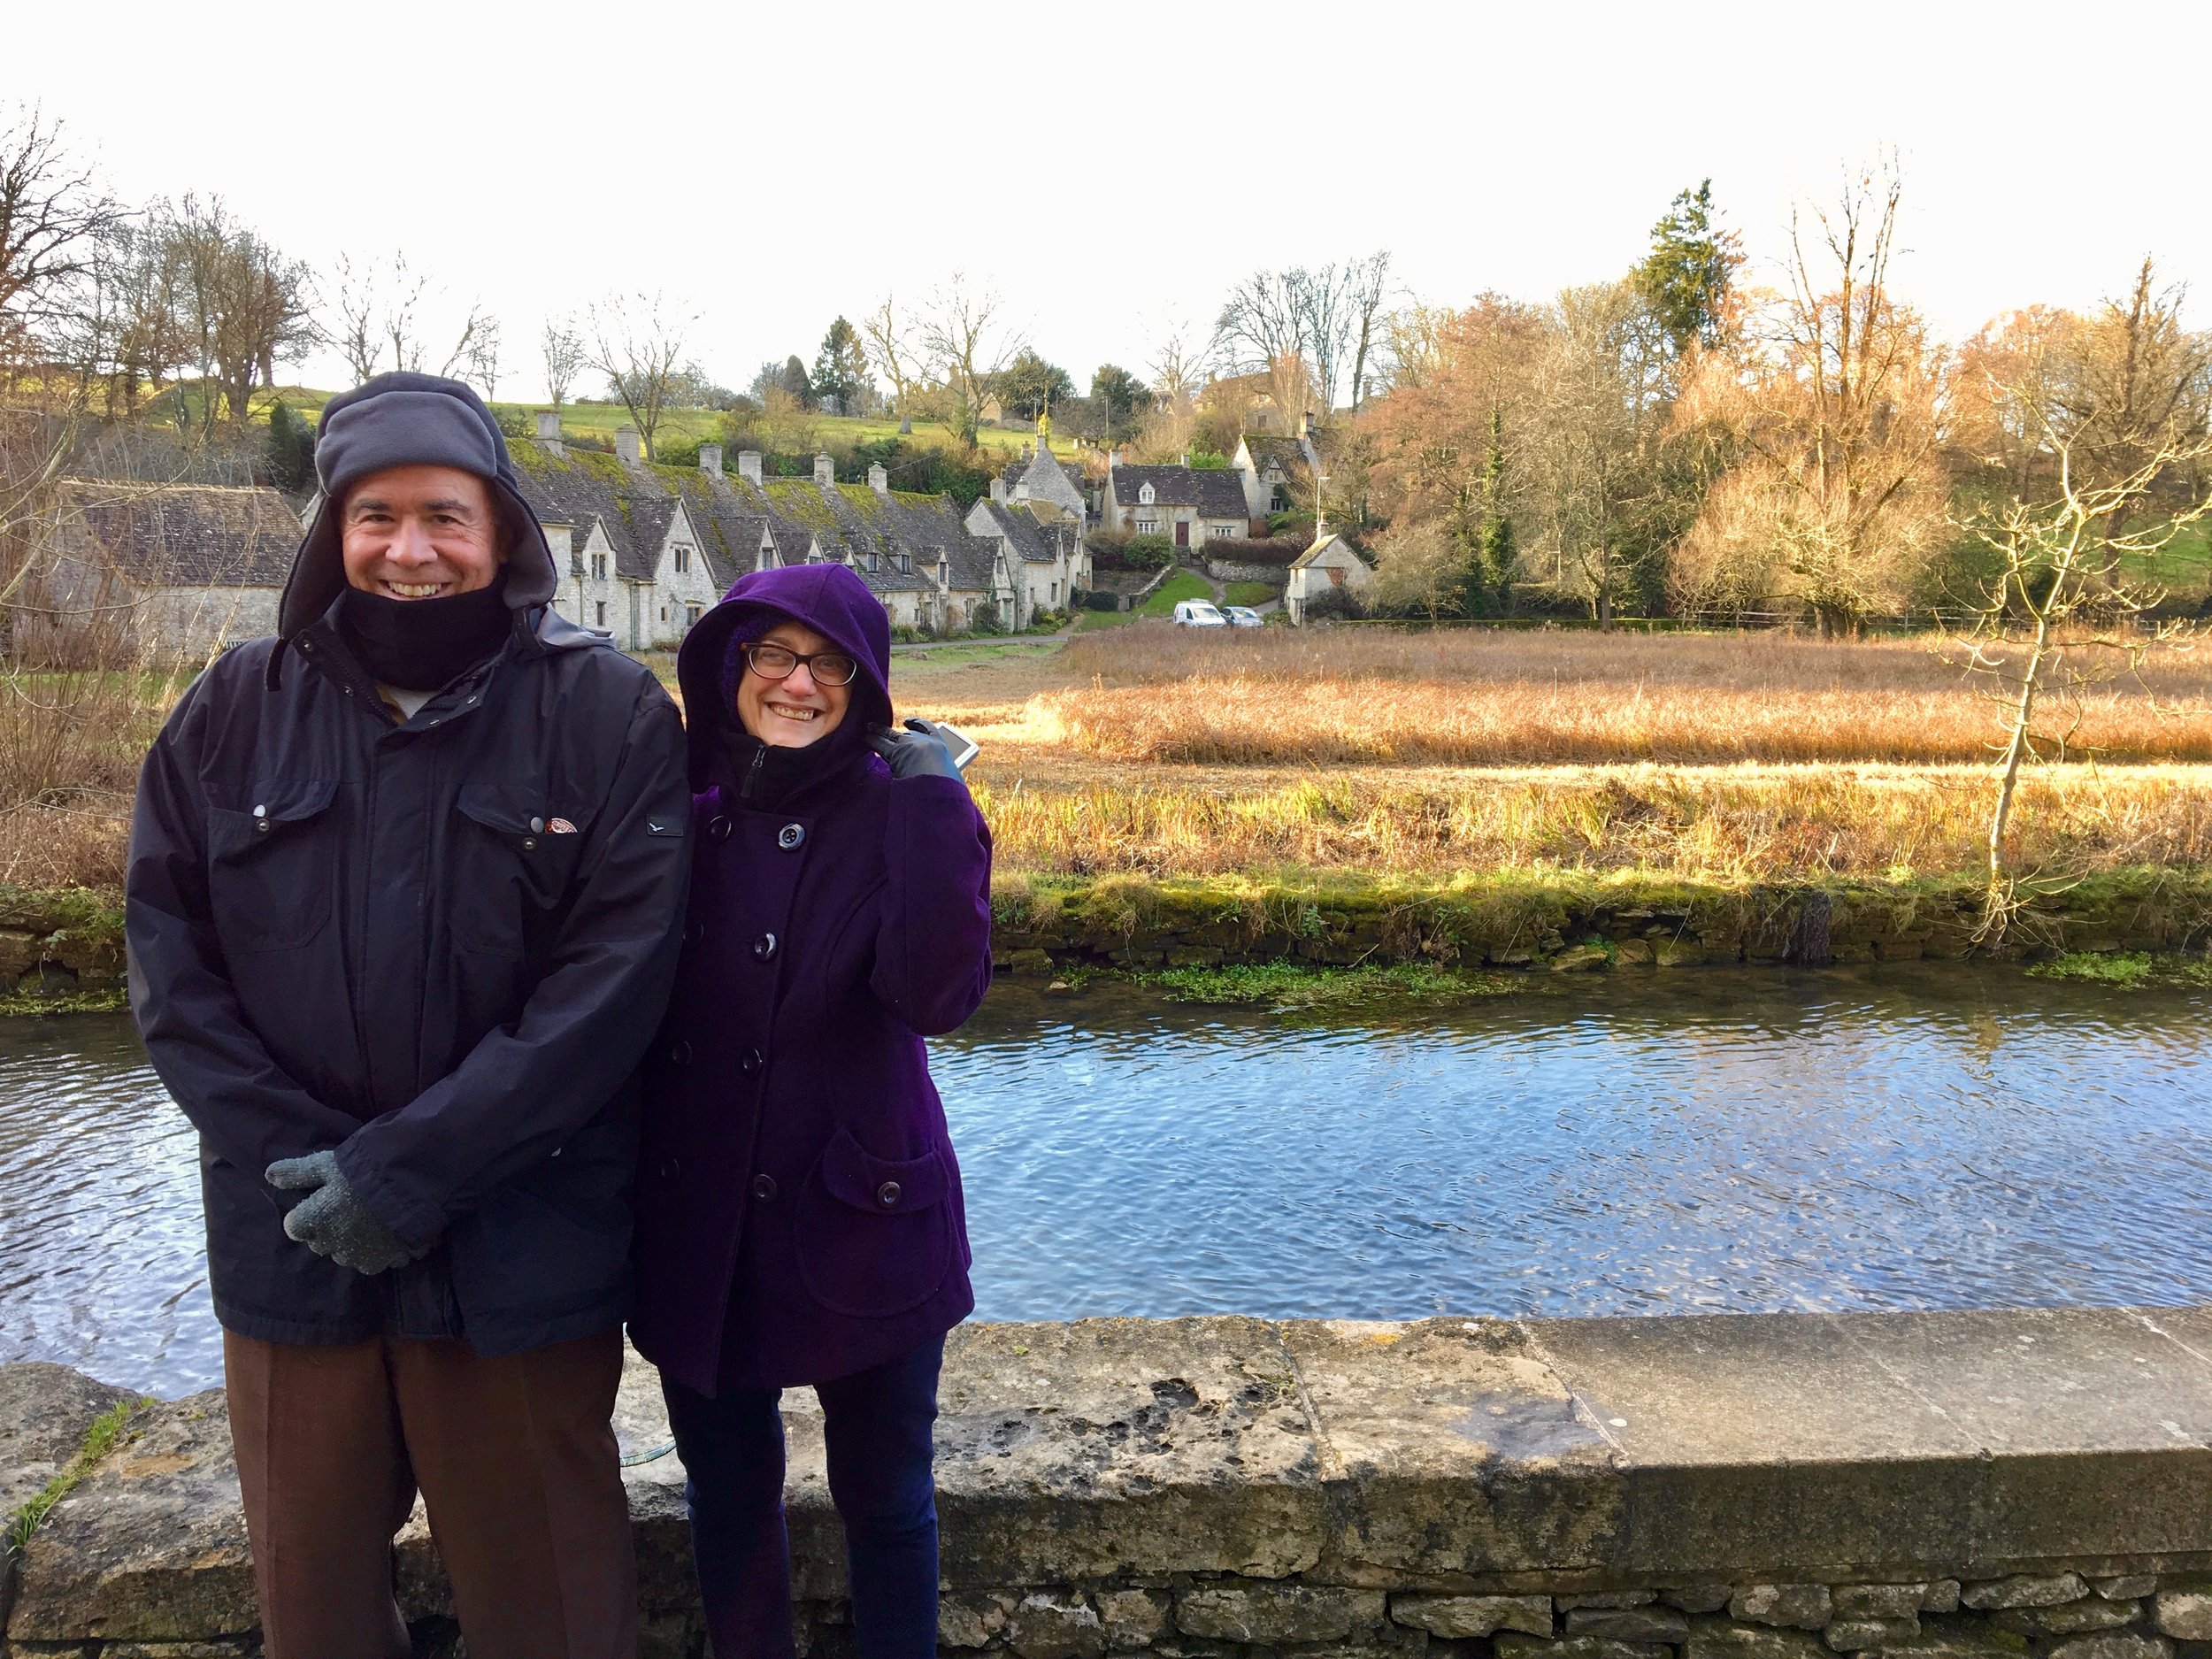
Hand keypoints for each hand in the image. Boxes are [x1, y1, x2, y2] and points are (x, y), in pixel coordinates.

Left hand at [265, 1151, 424, 1275]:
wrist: (411, 1188)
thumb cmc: (363, 1172)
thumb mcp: (327, 1165)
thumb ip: (297, 1173)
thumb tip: (268, 1175)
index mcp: (311, 1222)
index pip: (295, 1226)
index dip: (308, 1211)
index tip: (325, 1199)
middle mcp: (328, 1246)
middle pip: (321, 1241)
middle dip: (331, 1227)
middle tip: (352, 1204)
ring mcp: (355, 1257)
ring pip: (347, 1252)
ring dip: (354, 1240)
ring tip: (374, 1218)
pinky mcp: (381, 1263)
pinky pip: (374, 1259)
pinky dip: (379, 1248)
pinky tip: (390, 1230)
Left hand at [868, 718, 965, 783]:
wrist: (938, 782)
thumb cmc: (948, 785)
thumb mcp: (953, 779)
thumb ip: (948, 778)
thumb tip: (950, 785)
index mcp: (940, 745)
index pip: (930, 730)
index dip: (919, 725)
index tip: (909, 723)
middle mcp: (922, 741)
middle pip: (906, 733)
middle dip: (897, 730)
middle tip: (884, 727)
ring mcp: (908, 745)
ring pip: (890, 735)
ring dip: (879, 730)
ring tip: (870, 727)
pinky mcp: (894, 753)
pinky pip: (879, 743)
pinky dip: (872, 739)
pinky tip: (866, 737)